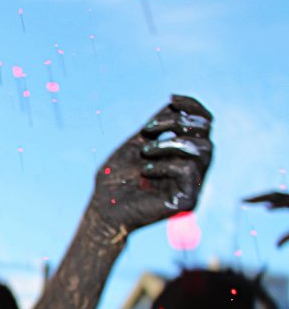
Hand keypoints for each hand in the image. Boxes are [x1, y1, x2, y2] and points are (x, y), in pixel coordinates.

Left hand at [90, 95, 212, 235]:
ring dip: (170, 143)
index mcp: (183, 153)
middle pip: (205, 132)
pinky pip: (189, 170)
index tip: (171, 99)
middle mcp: (193, 167)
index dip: (192, 107)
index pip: (203, 124)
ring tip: (145, 151)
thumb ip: (156, 127)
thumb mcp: (135, 145)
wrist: (102, 210)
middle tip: (148, 129)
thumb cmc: (115, 180)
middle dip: (177, 122)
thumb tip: (173, 103)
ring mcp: (193, 184)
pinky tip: (146, 171)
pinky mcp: (188, 200)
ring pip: (203, 149)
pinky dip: (166, 164)